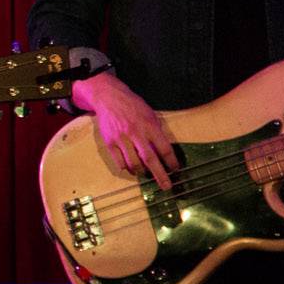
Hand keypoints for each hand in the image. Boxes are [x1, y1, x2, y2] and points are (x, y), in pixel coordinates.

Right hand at [72, 72, 180, 188]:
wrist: (108, 97)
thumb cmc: (132, 105)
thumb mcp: (149, 114)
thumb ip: (156, 131)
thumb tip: (164, 150)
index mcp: (149, 125)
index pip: (164, 148)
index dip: (171, 161)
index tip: (175, 170)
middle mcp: (136, 133)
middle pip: (150, 159)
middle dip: (160, 175)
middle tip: (167, 187)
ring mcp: (121, 138)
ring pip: (134, 163)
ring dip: (141, 172)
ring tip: (145, 174)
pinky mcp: (109, 142)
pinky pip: (119, 162)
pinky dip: (126, 168)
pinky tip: (130, 167)